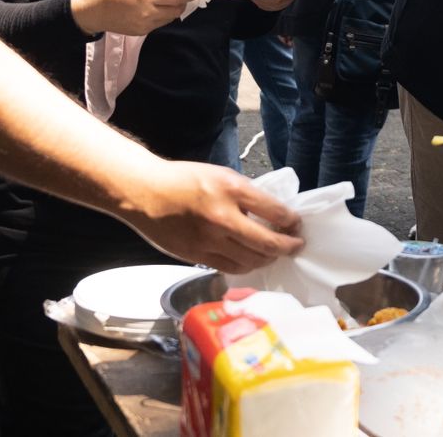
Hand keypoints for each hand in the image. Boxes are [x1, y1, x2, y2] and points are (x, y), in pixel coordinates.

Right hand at [69, 0, 195, 35]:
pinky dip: (163, 17)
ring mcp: (145, 24)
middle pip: (176, 9)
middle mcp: (148, 12)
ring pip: (169, 18)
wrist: (93, 9)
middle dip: (183, 3)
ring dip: (174, 10)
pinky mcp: (141, 32)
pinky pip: (159, 24)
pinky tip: (157, 10)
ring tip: (170, 2)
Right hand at [121, 161, 302, 273]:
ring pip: (251, 260)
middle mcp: (223, 218)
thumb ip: (247, 194)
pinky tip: (251, 259)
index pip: (275, 211)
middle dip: (288, 246)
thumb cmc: (185, 180)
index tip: (297, 223)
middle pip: (267, 243)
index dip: (292, 221)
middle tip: (297, 245)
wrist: (145, 193)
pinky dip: (246, 265)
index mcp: (232, 191)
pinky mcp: (196, 256)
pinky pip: (229, 267)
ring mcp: (209, 241)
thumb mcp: (222, 175)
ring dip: (268, 259)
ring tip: (275, 253)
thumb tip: (272, 211)